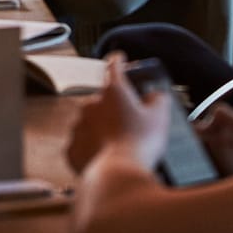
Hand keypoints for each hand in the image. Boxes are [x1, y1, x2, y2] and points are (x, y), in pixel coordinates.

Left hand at [68, 54, 170, 173]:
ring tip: (120, 148)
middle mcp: (90, 103)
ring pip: (90, 122)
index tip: (120, 58)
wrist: (118, 175)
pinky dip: (93, 150)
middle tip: (130, 125)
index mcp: (112, 91)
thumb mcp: (160, 118)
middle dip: (114, 110)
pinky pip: (82, 145)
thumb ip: (159, 100)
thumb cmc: (141, 144)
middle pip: (102, 101)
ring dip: (102, 130)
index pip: (114, 67)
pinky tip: (107, 160)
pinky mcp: (72, 147)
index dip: (118, 61)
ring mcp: (78, 125)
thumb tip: (156, 95)